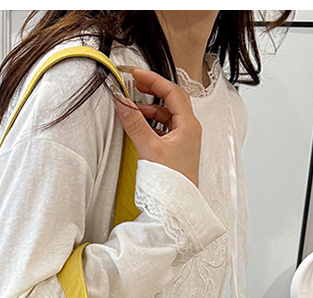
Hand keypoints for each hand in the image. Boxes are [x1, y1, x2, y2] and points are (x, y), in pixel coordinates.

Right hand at [112, 67, 202, 187]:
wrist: (177, 207)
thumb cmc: (171, 182)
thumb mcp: (149, 149)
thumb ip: (135, 124)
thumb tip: (122, 104)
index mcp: (189, 125)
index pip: (172, 92)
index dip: (154, 81)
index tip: (136, 75)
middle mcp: (190, 130)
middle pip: (172, 101)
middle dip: (152, 91)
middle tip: (134, 85)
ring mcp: (185, 141)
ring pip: (167, 116)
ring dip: (150, 109)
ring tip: (132, 108)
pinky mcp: (177, 151)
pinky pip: (165, 129)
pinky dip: (152, 123)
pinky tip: (140, 126)